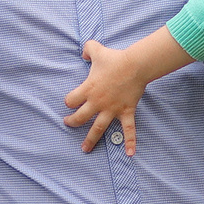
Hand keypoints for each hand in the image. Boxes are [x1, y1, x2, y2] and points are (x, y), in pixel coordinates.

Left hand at [63, 40, 147, 154]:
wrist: (135, 65)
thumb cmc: (115, 58)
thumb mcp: (97, 49)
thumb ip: (87, 49)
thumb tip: (84, 52)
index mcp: (88, 89)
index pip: (70, 100)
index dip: (68, 101)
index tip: (70, 102)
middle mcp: (97, 102)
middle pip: (80, 117)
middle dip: (72, 122)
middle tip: (68, 124)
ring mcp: (112, 109)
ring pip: (98, 128)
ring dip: (91, 140)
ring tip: (85, 149)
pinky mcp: (126, 111)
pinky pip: (128, 130)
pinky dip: (130, 142)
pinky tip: (129, 154)